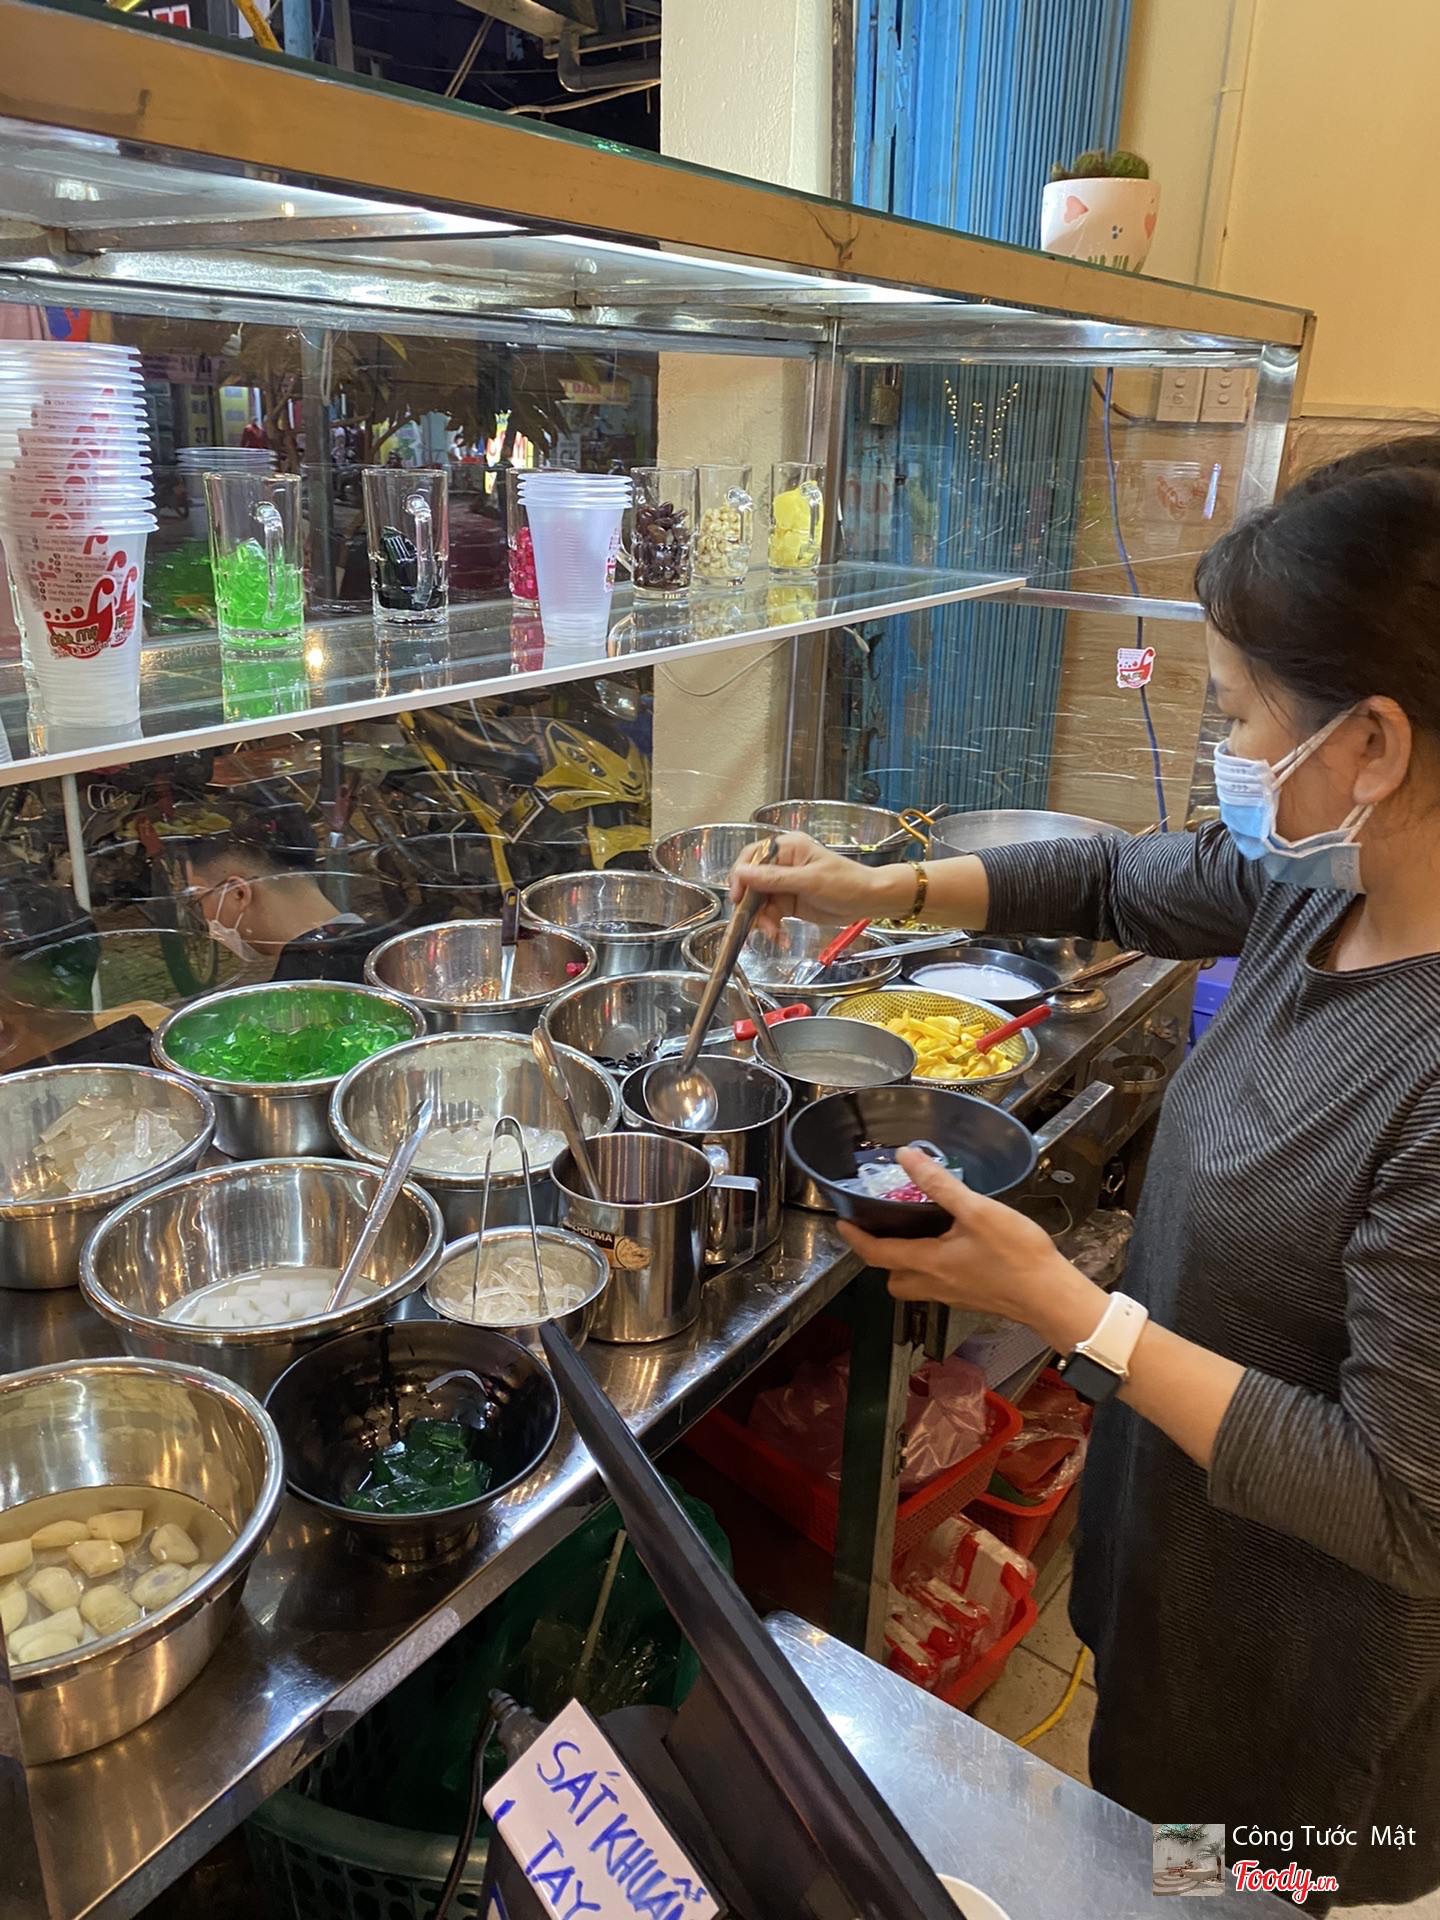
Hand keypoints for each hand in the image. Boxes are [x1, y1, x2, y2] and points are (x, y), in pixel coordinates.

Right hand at [730, 832, 913, 938]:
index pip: (753, 857)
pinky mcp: (789, 903)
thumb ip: (774, 879)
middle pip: (752, 883)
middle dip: (751, 905)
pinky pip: (771, 915)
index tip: (738, 896)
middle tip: (753, 923)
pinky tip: (780, 937)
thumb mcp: (809, 881)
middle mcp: (783, 865)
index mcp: (788, 848)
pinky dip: (772, 927)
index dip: (741, 876)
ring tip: (773, 933)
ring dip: (762, 921)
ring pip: (759, 903)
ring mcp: (785, 884)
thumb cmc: (847, 883)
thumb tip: (744, 873)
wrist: (868, 901)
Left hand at [837, 1148, 1105, 1349]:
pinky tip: (951, 1249)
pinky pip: (939, 1286)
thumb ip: (940, 1185)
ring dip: (906, 1265)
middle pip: (893, 1278)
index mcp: (928, 1262)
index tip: (841, 1224)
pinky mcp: (973, 1298)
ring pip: (915, 1285)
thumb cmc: (1015, 1255)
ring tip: (915, 1236)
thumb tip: (905, 1157)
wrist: (1051, 1296)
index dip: (855, 1239)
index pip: (877, 1254)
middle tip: (880, 1231)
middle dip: (880, 1258)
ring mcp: (954, 1295)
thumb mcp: (977, 1211)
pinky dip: (933, 1269)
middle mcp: (935, 1284)